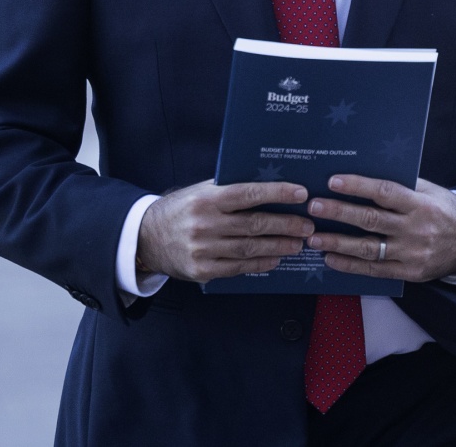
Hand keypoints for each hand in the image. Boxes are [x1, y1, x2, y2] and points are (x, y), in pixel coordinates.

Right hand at [137, 179, 313, 283]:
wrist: (147, 238)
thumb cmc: (182, 209)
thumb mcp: (200, 191)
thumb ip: (228, 189)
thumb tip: (268, 184)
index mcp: (207, 199)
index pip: (249, 194)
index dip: (278, 193)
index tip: (301, 193)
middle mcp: (205, 224)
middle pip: (255, 224)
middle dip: (286, 225)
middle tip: (308, 225)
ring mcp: (204, 249)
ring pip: (250, 248)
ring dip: (279, 246)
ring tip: (298, 243)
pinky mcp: (203, 270)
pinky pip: (239, 267)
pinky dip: (261, 263)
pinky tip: (276, 258)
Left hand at [307, 176, 455, 282]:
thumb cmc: (445, 210)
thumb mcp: (431, 191)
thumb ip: (403, 185)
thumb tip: (366, 172)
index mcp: (420, 204)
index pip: (384, 192)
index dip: (358, 186)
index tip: (333, 181)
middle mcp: (414, 229)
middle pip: (371, 220)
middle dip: (339, 213)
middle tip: (314, 207)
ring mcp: (410, 253)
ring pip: (369, 248)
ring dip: (338, 243)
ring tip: (314, 238)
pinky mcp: (408, 272)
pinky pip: (375, 269)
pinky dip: (350, 265)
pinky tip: (331, 259)